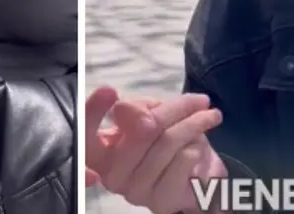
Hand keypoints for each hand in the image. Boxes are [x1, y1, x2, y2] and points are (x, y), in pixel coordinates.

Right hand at [86, 86, 225, 213]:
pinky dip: (197, 145)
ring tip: (208, 118)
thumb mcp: (149, 117)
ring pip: (168, 142)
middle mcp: (112, 176)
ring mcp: (135, 191)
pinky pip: (183, 160)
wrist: (193, 180)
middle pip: (143, 129)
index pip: (86, 136)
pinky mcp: (161, 201)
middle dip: (177, 108)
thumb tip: (126, 111)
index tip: (109, 91)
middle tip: (200, 100)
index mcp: (102, 154)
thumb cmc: (164, 143)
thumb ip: (137, 110)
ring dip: (195, 124)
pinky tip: (200, 144)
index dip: (92, 113)